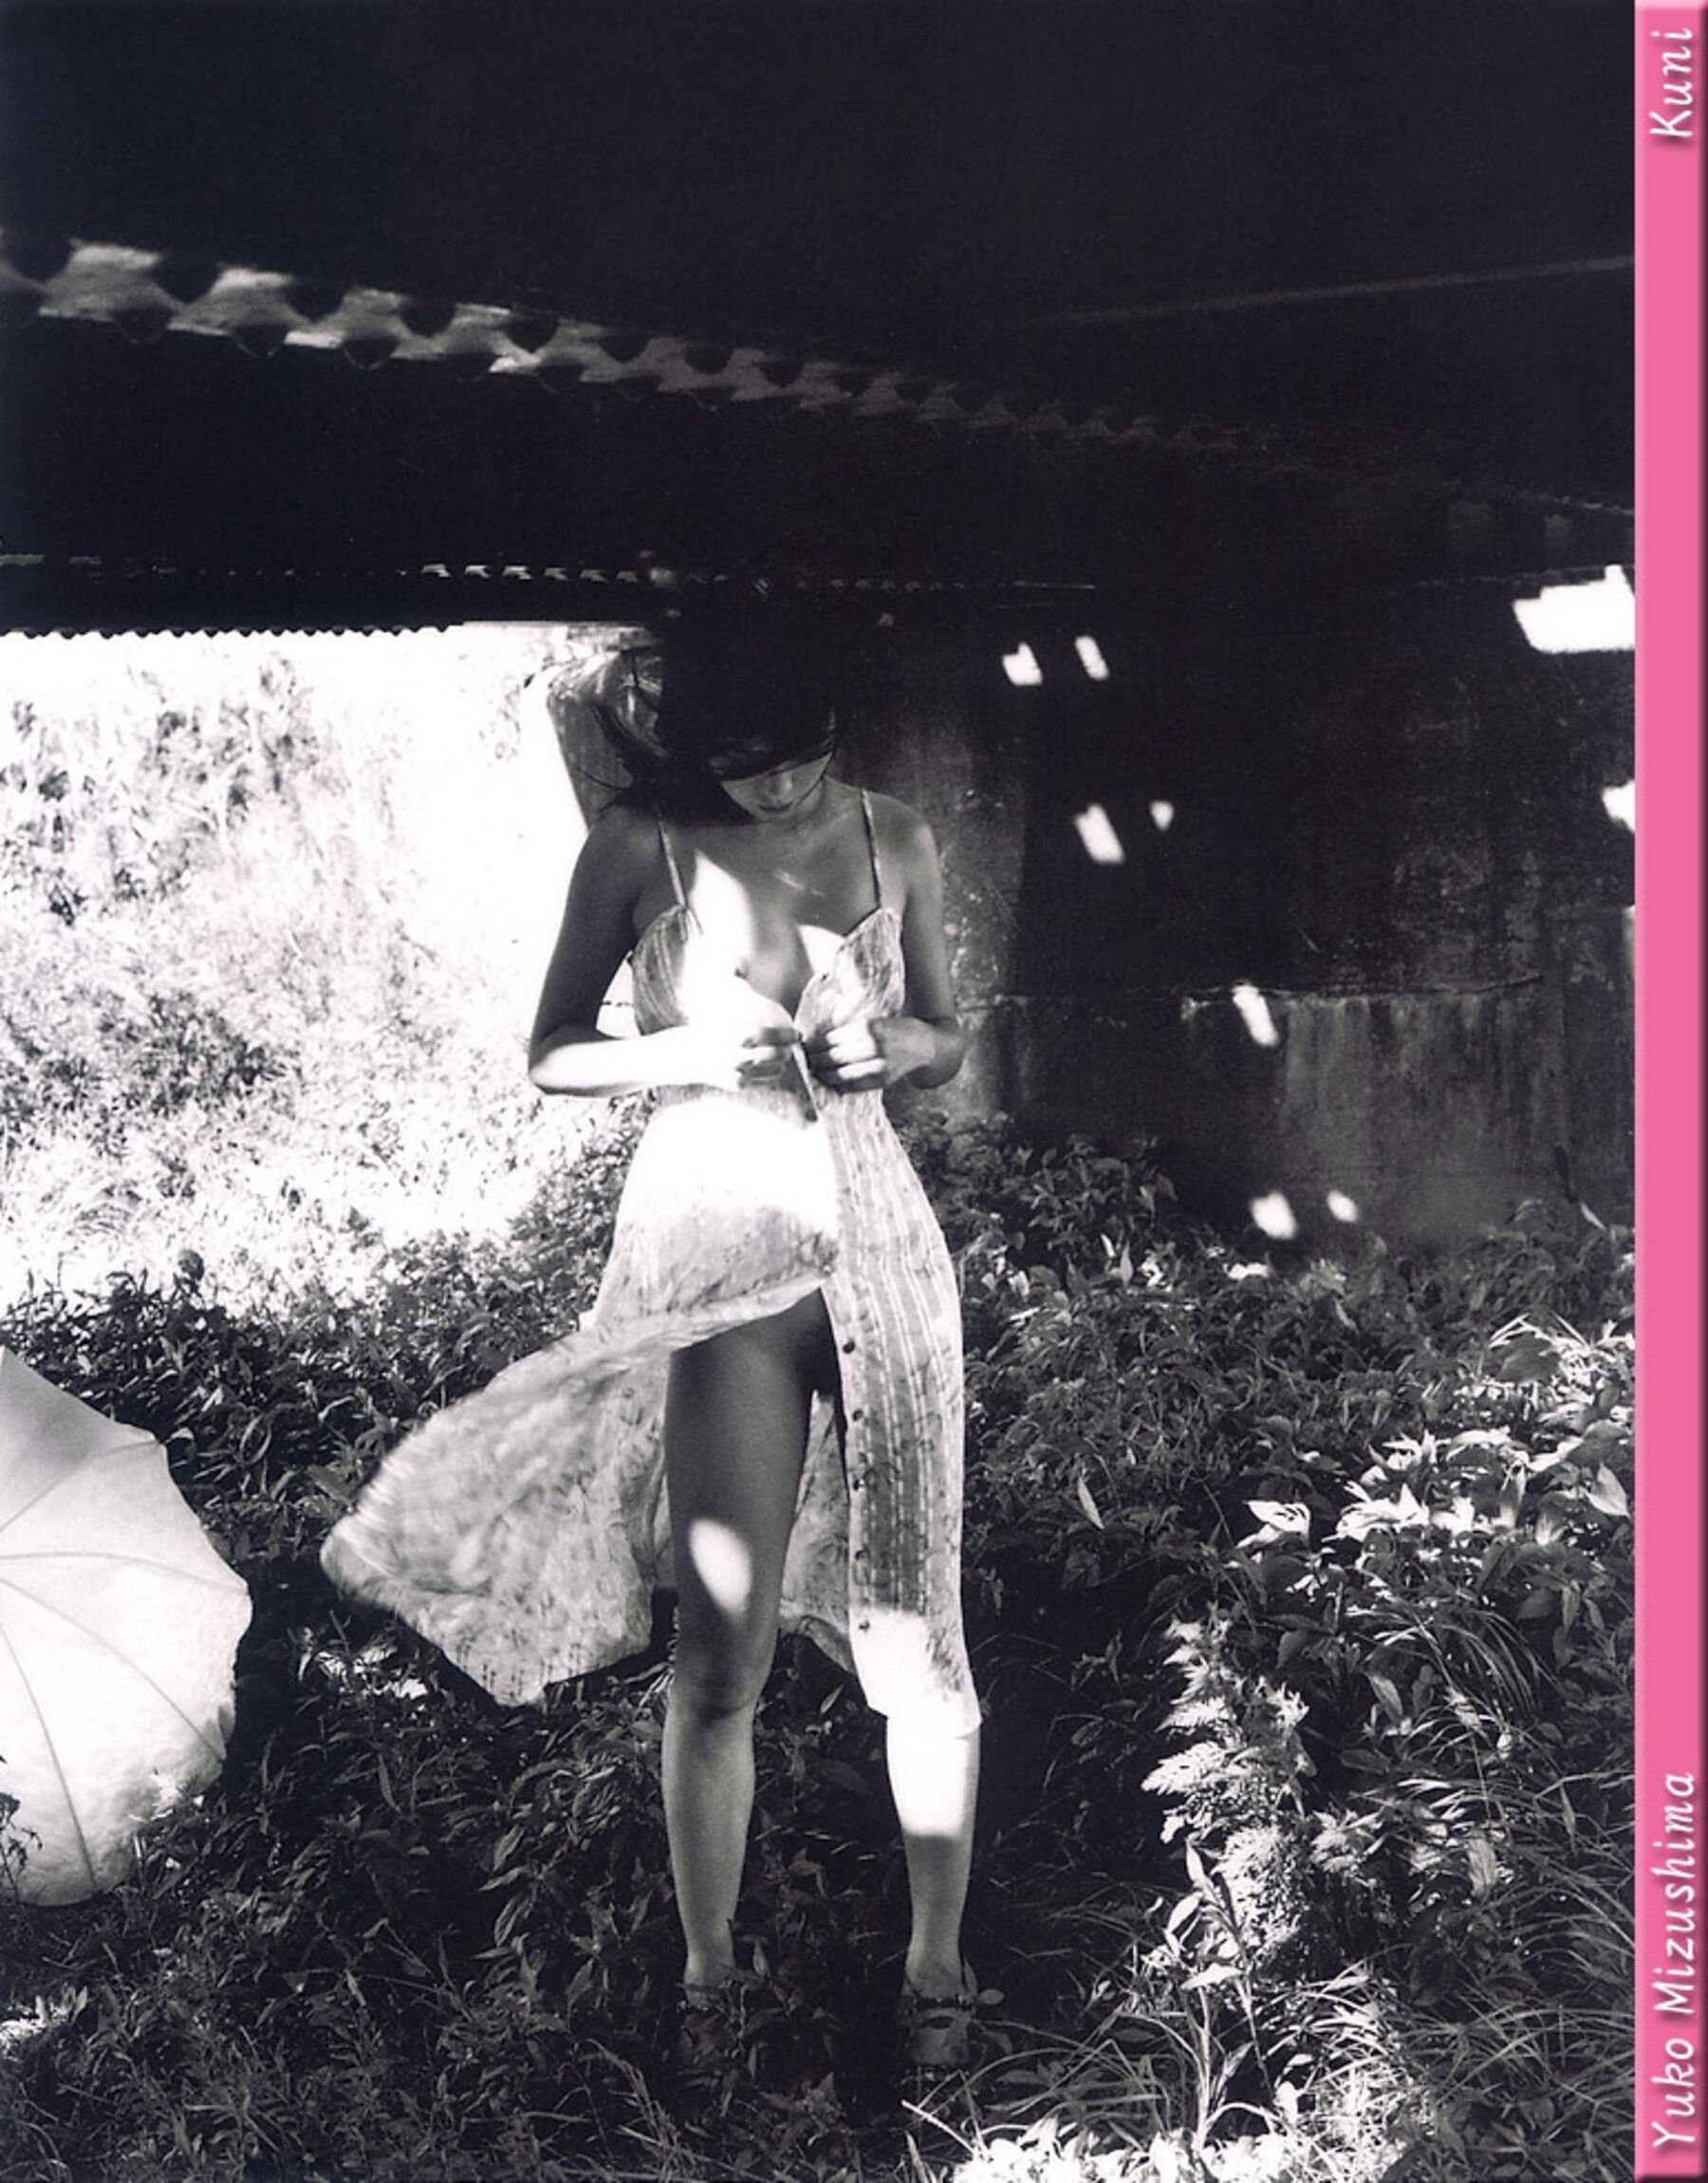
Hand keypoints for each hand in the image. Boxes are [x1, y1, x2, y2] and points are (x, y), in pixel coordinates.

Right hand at [653, 1023, 805, 1092]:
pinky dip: (770, 1074)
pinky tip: (769, 1068)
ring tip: (782, 1057)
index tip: (797, 1033)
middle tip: (791, 1046)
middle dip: (788, 1050)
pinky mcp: (737, 1085)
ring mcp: (738, 1073)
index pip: (774, 1035)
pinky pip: (763, 1081)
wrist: (681, 1056)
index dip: (789, 1034)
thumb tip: (775, 1015)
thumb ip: (750, 1021)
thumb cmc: (705, 1033)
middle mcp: (740, 1056)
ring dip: (782, 1063)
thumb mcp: (726, 1020)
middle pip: (778, 1055)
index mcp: (738, 1035)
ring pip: (774, 1071)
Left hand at [804, 1016, 931, 1093]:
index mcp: (870, 1028)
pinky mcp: (882, 1081)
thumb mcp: (876, 1020)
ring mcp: (878, 1067)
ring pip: (841, 1074)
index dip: (814, 1044)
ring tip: (813, 1071)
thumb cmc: (897, 1029)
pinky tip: (830, 1081)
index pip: (832, 1039)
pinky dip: (839, 1085)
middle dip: (815, 1059)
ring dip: (823, 1074)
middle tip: (804, 1060)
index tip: (804, 1045)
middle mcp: (874, 1047)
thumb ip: (852, 1028)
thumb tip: (820, 1038)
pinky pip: (854, 1086)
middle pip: (833, 1057)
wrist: (925, 1045)